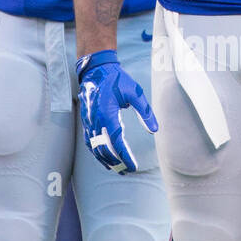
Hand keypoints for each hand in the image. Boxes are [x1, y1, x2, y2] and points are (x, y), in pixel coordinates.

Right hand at [76, 49, 156, 173]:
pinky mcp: (86, 120)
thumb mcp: (135, 92)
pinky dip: (96, 152)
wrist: (96, 69)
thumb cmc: (116, 79)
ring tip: (117, 168)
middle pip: (103, 149)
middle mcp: (95, 120)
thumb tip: (154, 130)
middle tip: (127, 170)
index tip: (133, 166)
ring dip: (105, 160)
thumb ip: (145, 111)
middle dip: (115, 162)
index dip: (125, 156)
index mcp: (107, 114)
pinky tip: (104, 157)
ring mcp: (88, 121)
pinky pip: (89, 141)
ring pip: (94, 148)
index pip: (116, 142)